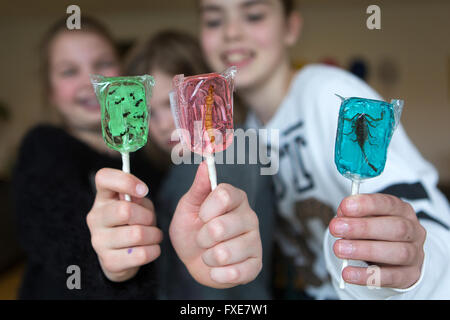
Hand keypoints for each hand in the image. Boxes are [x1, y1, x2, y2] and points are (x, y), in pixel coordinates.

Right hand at [86, 168, 162, 281]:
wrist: (123, 256)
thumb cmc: (133, 222)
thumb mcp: (138, 205)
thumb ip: (138, 197)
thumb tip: (137, 195)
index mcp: (103, 198)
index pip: (103, 177)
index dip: (126, 180)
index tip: (143, 190)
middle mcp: (95, 218)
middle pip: (125, 211)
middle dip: (147, 216)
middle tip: (150, 221)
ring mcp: (99, 241)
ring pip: (137, 234)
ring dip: (154, 235)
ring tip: (153, 235)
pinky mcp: (109, 261)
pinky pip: (141, 254)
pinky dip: (154, 250)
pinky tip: (151, 248)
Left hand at [169, 161, 261, 287]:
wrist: (194, 259)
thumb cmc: (192, 229)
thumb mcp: (188, 207)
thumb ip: (198, 188)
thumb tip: (204, 165)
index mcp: (236, 198)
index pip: (225, 195)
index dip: (207, 209)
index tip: (201, 216)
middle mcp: (250, 217)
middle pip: (220, 227)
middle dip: (202, 237)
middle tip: (203, 238)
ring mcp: (255, 241)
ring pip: (225, 253)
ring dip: (208, 258)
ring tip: (210, 254)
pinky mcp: (256, 264)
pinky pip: (235, 273)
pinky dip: (218, 274)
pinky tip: (218, 269)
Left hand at [329, 193, 425, 288]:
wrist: (394, 258)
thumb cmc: (375, 232)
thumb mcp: (365, 218)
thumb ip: (353, 215)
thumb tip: (342, 215)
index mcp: (402, 210)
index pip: (389, 203)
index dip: (367, 204)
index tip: (345, 206)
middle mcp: (413, 231)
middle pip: (396, 228)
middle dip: (363, 227)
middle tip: (336, 228)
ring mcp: (415, 255)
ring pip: (398, 253)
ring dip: (365, 250)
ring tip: (339, 249)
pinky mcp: (410, 276)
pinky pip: (390, 277)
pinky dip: (366, 275)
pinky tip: (348, 273)